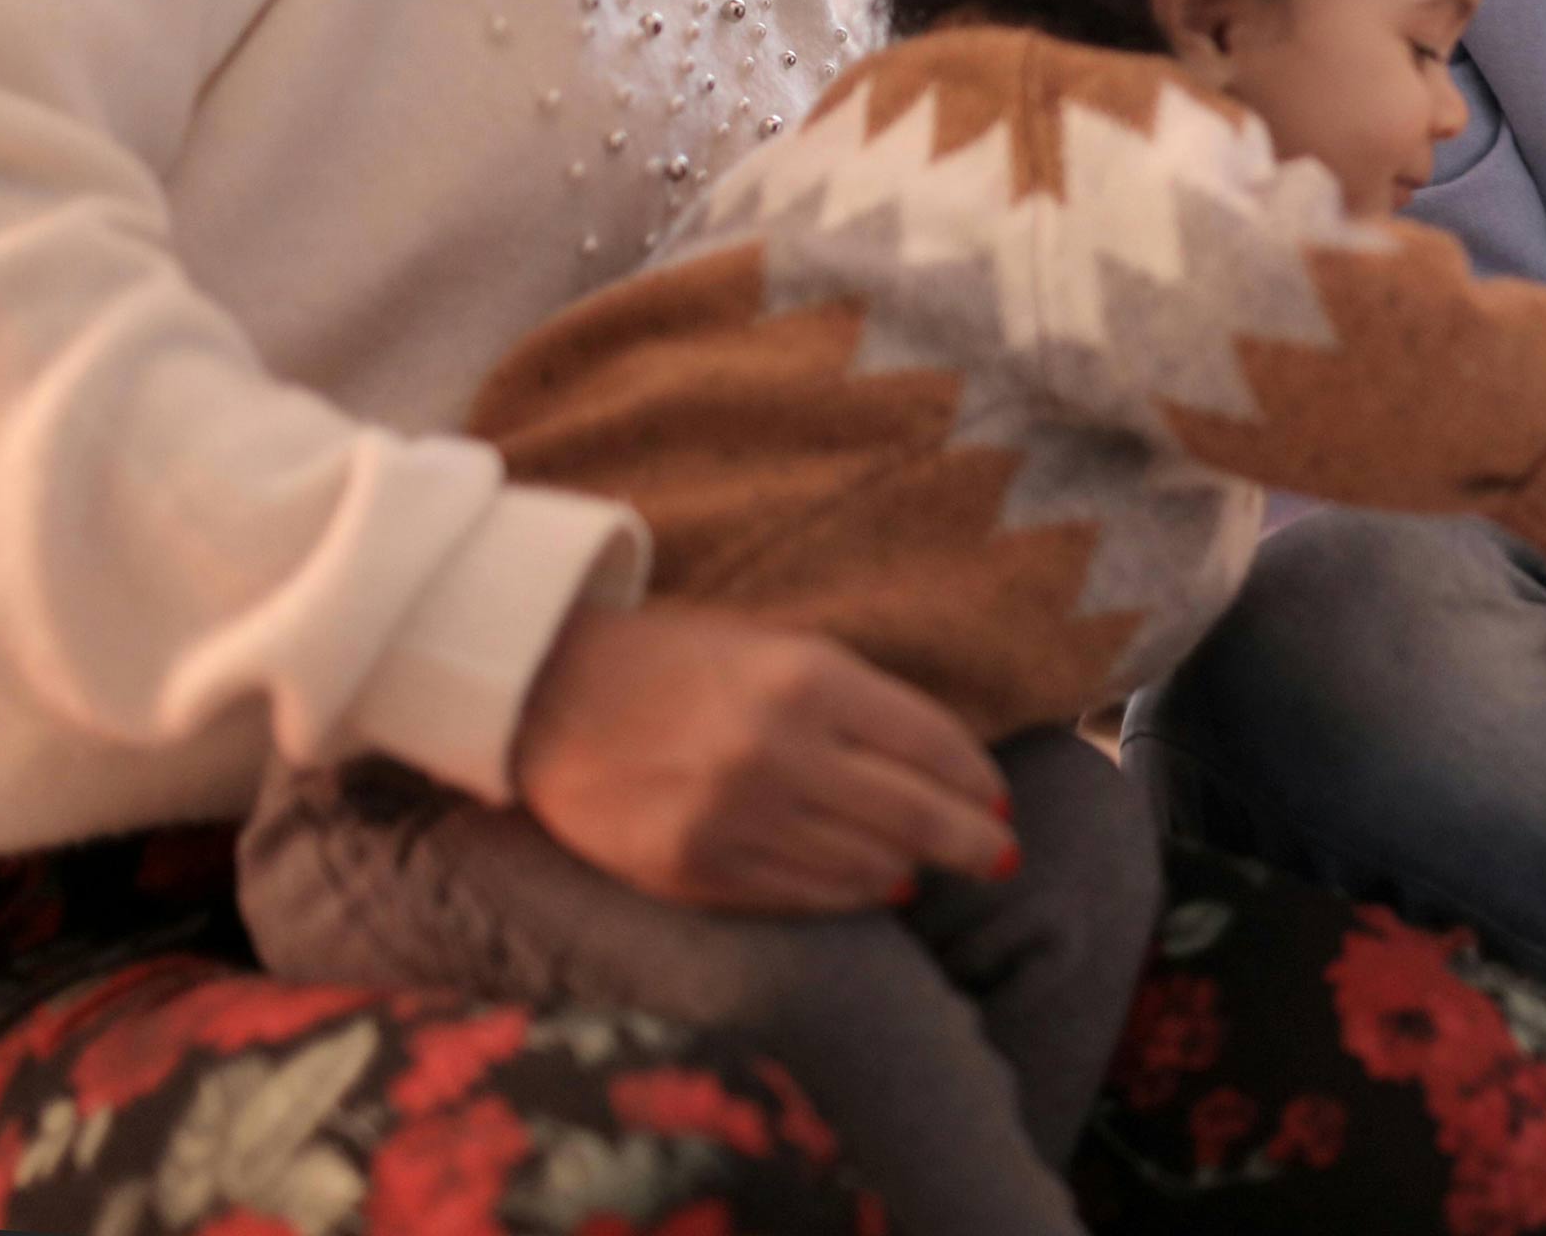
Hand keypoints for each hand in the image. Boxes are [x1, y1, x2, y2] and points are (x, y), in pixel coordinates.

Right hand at [511, 601, 1015, 914]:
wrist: (543, 694)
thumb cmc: (676, 661)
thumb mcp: (777, 648)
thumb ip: (858, 702)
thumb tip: (946, 768)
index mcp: (808, 678)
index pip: (931, 744)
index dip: (976, 780)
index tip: (999, 799)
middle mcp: (778, 751)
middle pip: (915, 816)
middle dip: (974, 842)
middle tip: (1002, 856)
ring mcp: (734, 818)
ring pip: (866, 866)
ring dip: (912, 869)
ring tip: (930, 866)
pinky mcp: (694, 871)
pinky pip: (803, 898)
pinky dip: (852, 894)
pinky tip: (875, 885)